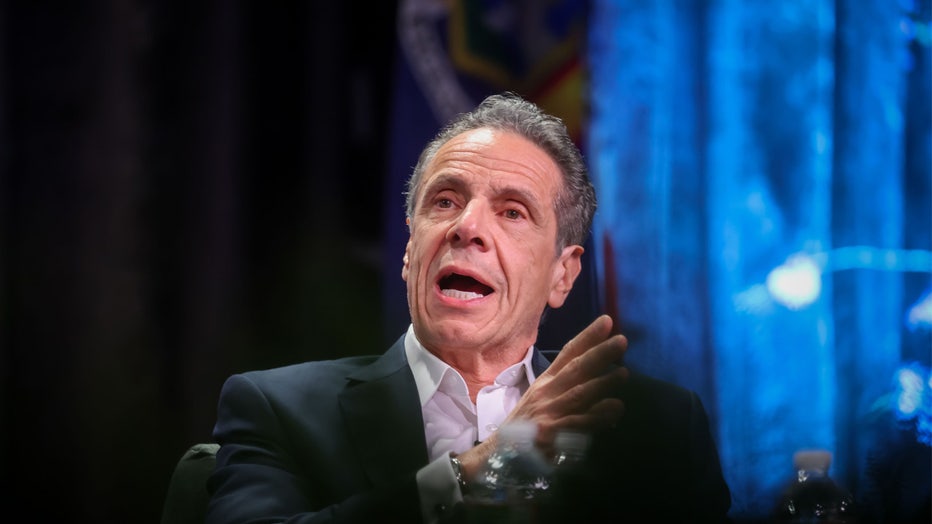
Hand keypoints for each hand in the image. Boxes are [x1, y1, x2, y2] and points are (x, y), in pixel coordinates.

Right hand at [458, 315, 627, 475]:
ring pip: (580, 393)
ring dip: (603, 382)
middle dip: (599, 353)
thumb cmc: (527, 424)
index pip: (568, 353)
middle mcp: (547, 392)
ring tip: (624, 373)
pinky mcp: (550, 433)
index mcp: (546, 381)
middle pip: (576, 368)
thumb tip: (600, 378)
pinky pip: (579, 422)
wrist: (501, 453)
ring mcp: (549, 412)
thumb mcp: (543, 399)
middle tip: (621, 341)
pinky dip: (598, 416)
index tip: (607, 321)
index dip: (588, 336)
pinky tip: (614, 409)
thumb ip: (569, 387)